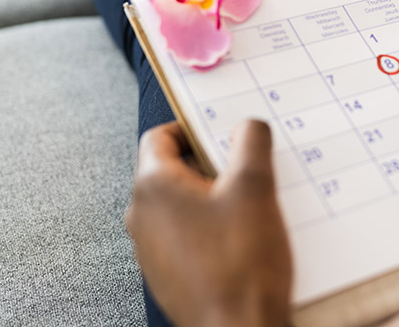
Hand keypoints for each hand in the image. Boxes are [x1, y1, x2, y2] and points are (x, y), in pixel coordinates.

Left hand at [126, 120, 291, 326]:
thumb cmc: (241, 265)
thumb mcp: (256, 188)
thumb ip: (251, 143)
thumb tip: (248, 126)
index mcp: (153, 187)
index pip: (160, 136)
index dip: (193, 127)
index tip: (221, 130)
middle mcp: (142, 217)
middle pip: (173, 169)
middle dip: (211, 163)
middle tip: (246, 168)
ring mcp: (151, 249)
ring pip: (181, 204)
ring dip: (213, 196)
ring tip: (250, 205)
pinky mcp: (167, 273)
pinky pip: (187, 235)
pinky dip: (211, 226)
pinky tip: (243, 237)